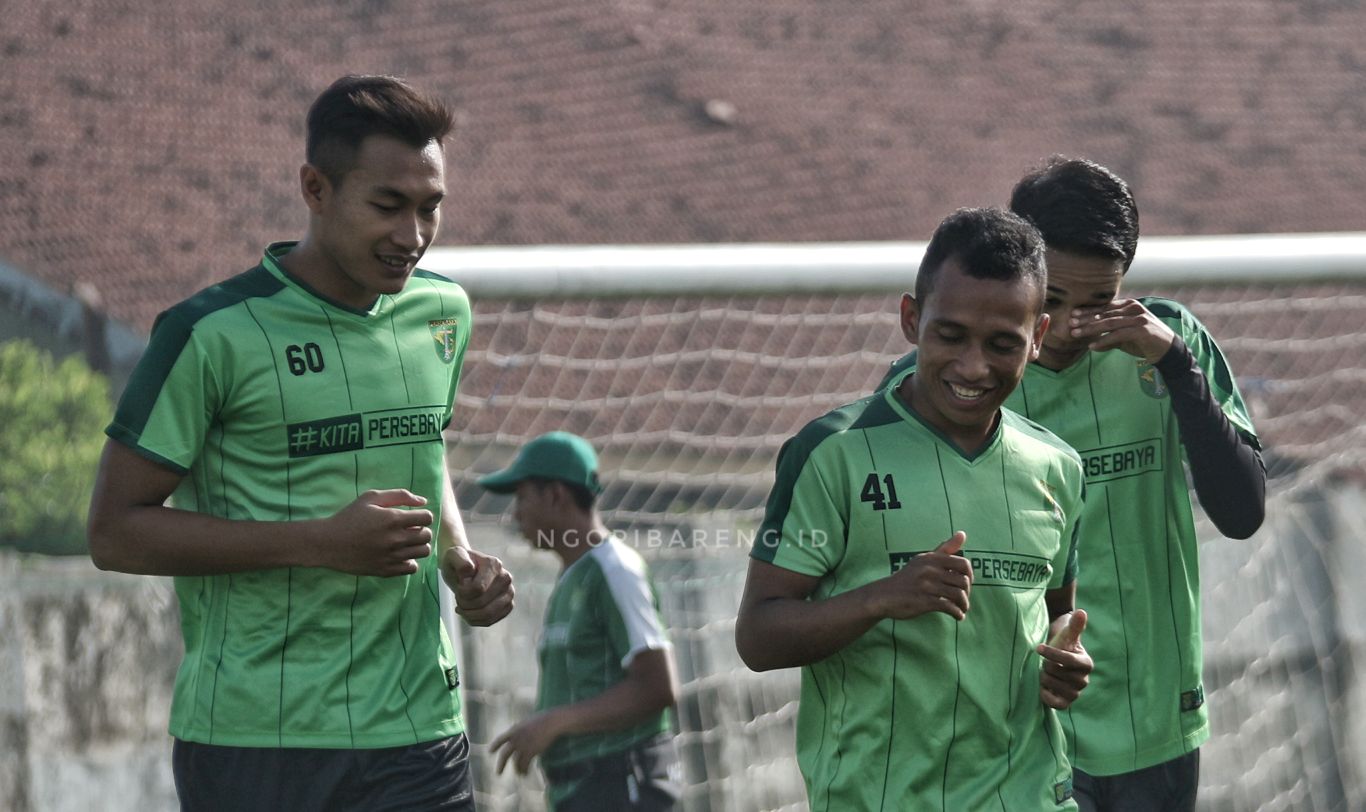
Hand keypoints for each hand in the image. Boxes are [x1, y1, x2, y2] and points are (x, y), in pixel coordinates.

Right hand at [318, 490, 433, 576]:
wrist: (328, 543)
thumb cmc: (349, 517)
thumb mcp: (371, 498)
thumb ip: (399, 495)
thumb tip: (423, 501)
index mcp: (393, 519)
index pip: (427, 518)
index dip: (423, 515)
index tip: (413, 517)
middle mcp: (395, 539)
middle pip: (427, 536)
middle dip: (421, 530)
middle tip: (409, 529)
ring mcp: (391, 557)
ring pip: (423, 552)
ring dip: (418, 545)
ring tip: (405, 542)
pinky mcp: (386, 570)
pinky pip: (412, 567)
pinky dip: (409, 560)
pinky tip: (398, 554)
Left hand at [442, 546, 514, 625]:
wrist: (464, 570)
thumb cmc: (457, 562)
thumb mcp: (452, 555)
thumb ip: (460, 560)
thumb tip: (469, 571)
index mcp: (494, 564)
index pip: (478, 589)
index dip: (463, 592)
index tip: (458, 586)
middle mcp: (506, 578)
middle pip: (482, 604)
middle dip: (465, 604)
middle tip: (458, 598)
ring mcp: (509, 593)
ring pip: (488, 615)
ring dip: (469, 614)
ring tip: (462, 606)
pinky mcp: (507, 606)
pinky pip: (491, 621)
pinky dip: (475, 620)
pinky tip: (468, 613)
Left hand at [491, 711, 565, 775]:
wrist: (551, 723)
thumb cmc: (541, 721)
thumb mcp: (525, 723)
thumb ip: (517, 729)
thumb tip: (512, 731)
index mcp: (514, 730)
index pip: (500, 739)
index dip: (495, 745)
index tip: (490, 752)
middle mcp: (516, 739)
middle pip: (504, 754)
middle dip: (501, 765)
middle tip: (498, 774)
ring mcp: (523, 745)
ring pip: (516, 762)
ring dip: (517, 770)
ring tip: (519, 774)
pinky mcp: (531, 751)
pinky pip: (525, 764)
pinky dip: (524, 770)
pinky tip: (525, 774)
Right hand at [867, 531, 972, 620]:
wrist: (883, 595)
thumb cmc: (907, 578)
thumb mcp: (924, 560)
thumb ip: (945, 549)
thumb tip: (963, 533)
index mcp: (932, 558)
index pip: (963, 564)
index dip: (970, 576)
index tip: (966, 584)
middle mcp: (930, 569)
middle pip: (963, 581)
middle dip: (967, 593)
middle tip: (963, 600)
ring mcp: (927, 585)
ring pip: (958, 595)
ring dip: (964, 605)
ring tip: (962, 609)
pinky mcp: (924, 601)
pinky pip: (949, 607)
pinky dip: (957, 613)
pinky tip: (957, 616)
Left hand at [1038, 608, 1090, 708]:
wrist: (1055, 661)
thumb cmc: (1061, 645)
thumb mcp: (1067, 634)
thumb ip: (1075, 625)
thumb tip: (1082, 612)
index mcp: (1086, 664)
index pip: (1067, 660)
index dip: (1052, 653)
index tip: (1038, 648)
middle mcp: (1084, 680)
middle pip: (1056, 672)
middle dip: (1046, 665)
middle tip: (1044, 663)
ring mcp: (1076, 693)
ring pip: (1053, 685)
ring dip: (1044, 677)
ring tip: (1044, 672)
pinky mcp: (1066, 703)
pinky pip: (1056, 704)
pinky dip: (1046, 696)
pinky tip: (1042, 687)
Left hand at [1069, 298, 1175, 363]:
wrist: (1167, 349)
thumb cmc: (1144, 341)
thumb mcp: (1124, 336)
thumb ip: (1109, 336)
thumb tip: (1091, 343)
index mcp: (1129, 306)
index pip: (1105, 307)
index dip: (1088, 311)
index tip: (1073, 315)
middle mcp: (1133, 309)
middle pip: (1105, 313)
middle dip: (1086, 319)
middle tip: (1070, 324)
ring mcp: (1138, 318)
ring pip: (1109, 323)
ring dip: (1090, 329)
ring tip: (1076, 334)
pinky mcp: (1141, 330)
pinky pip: (1118, 335)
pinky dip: (1104, 340)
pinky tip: (1092, 346)